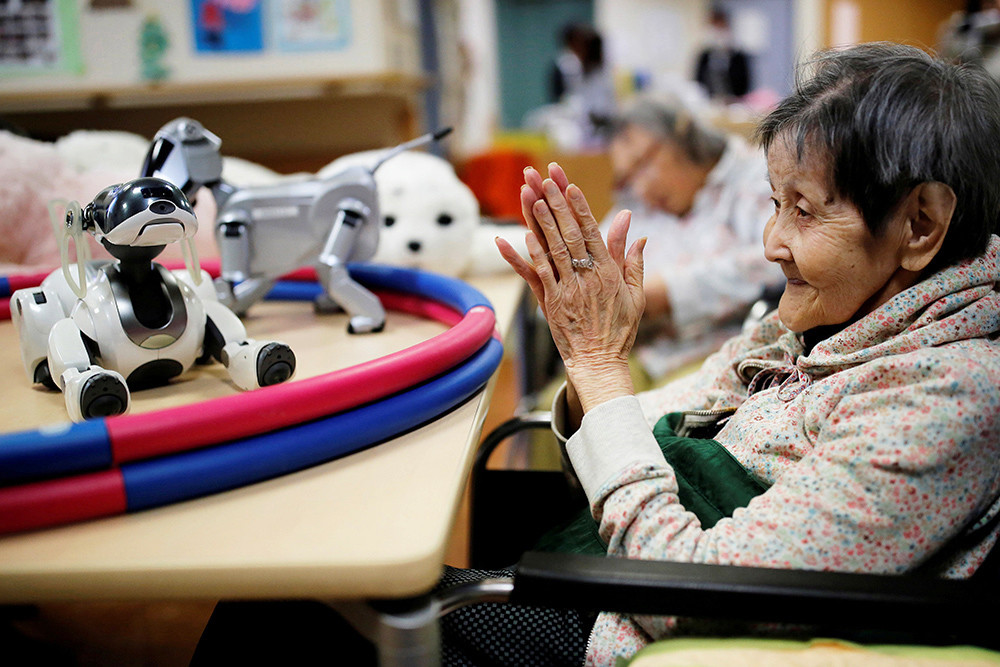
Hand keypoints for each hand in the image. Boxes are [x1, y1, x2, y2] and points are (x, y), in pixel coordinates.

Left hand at [496, 163, 645, 412]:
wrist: (600, 363)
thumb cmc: (619, 330)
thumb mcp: (635, 294)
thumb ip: (632, 261)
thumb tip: (637, 232)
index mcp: (609, 273)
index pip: (593, 232)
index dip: (580, 207)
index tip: (570, 185)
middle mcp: (588, 277)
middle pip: (570, 233)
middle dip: (557, 203)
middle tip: (544, 178)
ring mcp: (568, 290)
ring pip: (553, 250)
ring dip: (541, 222)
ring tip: (532, 197)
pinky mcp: (552, 304)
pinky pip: (537, 276)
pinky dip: (527, 256)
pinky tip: (519, 237)